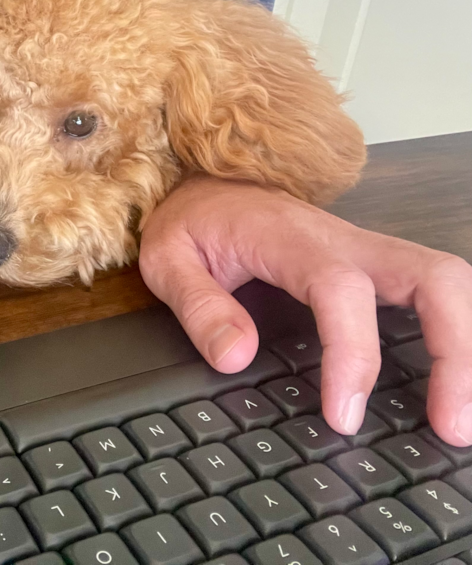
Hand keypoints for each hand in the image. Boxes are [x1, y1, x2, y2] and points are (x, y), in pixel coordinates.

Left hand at [138, 173, 471, 445]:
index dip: (353, 353)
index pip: (341, 290)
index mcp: (289, 238)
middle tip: (452, 423)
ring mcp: (365, 251)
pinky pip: (430, 292)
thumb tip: (236, 356)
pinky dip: (454, 332)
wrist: (205, 183)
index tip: (344, 414)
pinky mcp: (372, 266)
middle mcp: (343, 240)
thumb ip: (197, 305)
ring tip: (462, 416)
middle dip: (456, 350)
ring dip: (468, 344)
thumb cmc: (190, 219)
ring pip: (446, 281)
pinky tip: (453, 379)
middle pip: (432, 277)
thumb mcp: (166, 258)